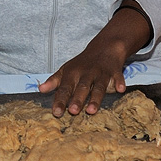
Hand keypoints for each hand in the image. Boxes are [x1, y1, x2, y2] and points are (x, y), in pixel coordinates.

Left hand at [37, 1, 149, 115]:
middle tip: (73, 112)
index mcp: (72, 73)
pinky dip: (119, 82)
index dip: (60, 100)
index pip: (64, 88)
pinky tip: (120, 90)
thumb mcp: (66, 70)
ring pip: (98, 86)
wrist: (104, 48)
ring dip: (95, 97)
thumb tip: (40, 90)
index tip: (56, 113)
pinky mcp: (115, 71)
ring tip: (91, 110)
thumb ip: (54, 81)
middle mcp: (86, 73)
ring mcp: (101, 72)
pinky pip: (118, 77)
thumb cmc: (82, 64)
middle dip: (77, 99)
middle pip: (81, 87)